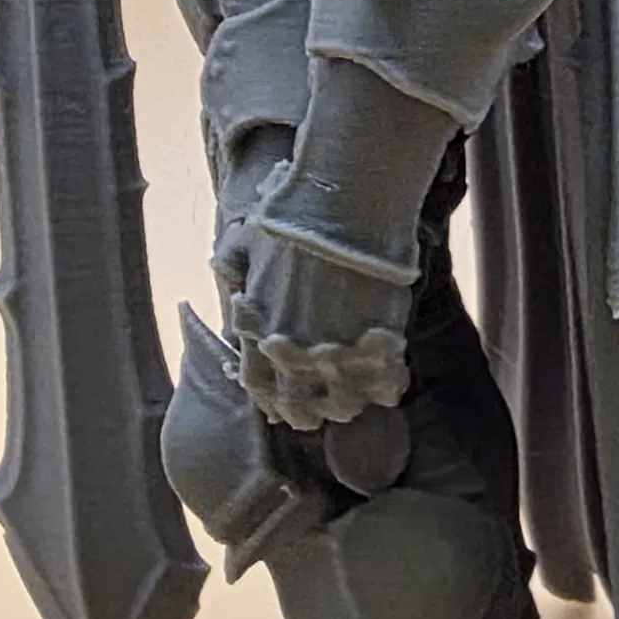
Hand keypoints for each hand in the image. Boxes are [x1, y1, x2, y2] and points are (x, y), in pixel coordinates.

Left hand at [228, 227, 411, 433]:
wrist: (343, 207)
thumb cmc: (292, 219)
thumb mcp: (248, 243)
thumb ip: (236, 269)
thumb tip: (227, 280)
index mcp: (259, 332)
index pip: (257, 384)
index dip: (270, 395)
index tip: (281, 395)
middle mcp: (292, 354)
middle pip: (297, 406)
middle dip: (307, 410)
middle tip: (322, 406)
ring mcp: (336, 355)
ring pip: (342, 405)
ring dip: (349, 402)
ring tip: (360, 393)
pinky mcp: (377, 348)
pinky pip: (384, 386)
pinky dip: (387, 385)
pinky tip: (391, 374)